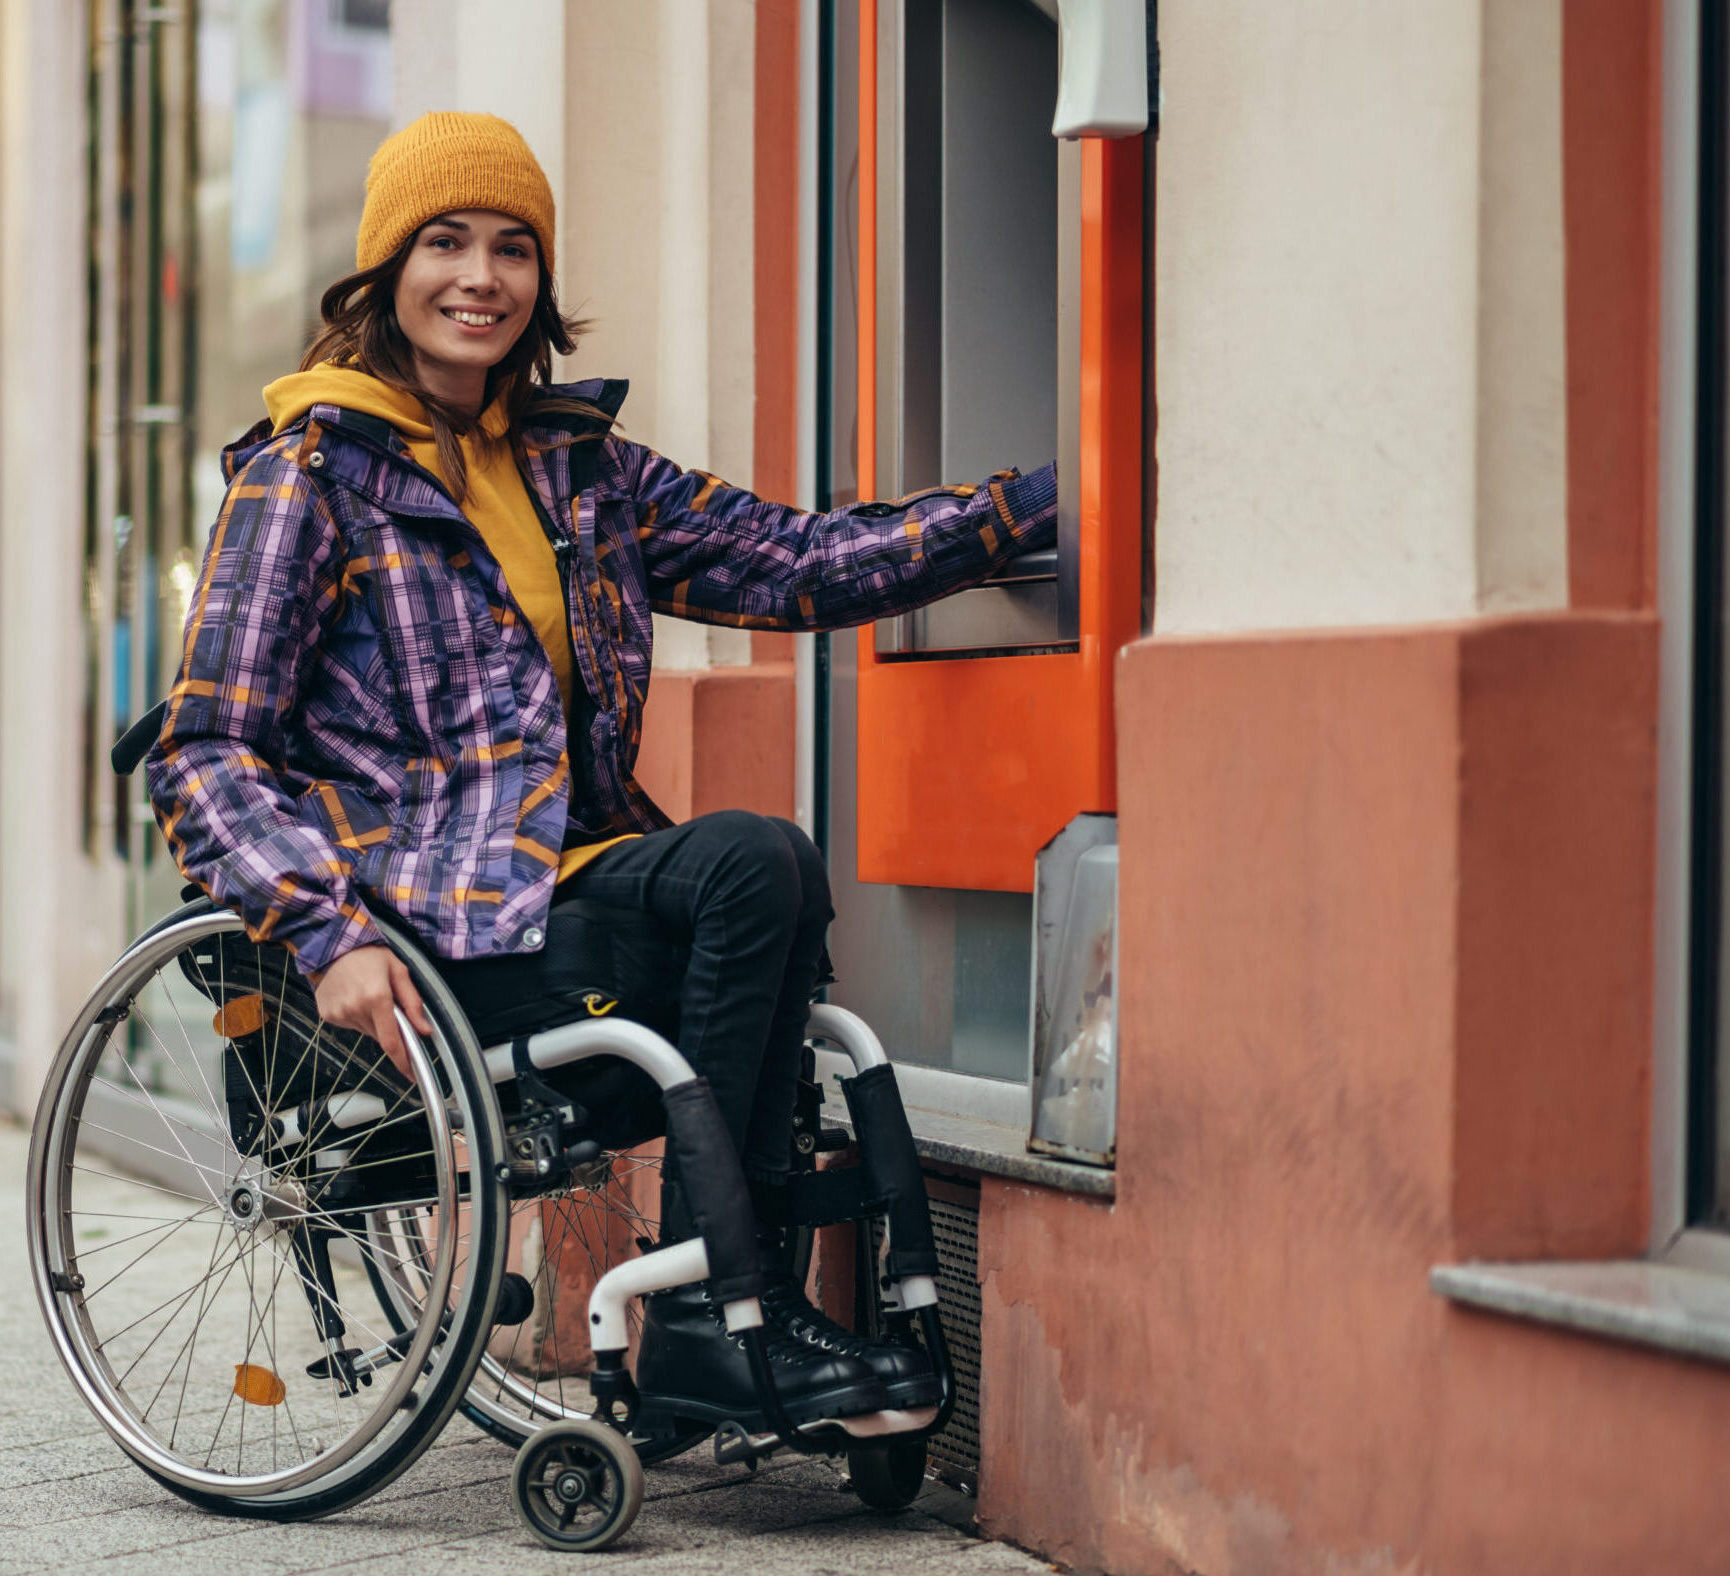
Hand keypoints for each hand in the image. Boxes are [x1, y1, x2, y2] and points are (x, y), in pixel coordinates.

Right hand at [310, 945, 433, 1079]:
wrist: (332, 946)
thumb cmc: (368, 955)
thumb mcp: (399, 971)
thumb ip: (413, 1002)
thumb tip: (424, 1030)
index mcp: (376, 998)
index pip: (391, 1040)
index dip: (402, 1060)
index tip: (411, 1074)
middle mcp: (356, 1009)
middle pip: (380, 1035)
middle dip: (390, 1028)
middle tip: (388, 1006)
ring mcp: (339, 1014)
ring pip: (366, 1031)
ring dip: (373, 1021)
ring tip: (368, 995)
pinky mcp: (328, 1015)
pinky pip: (351, 1025)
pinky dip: (358, 1017)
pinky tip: (355, 997)